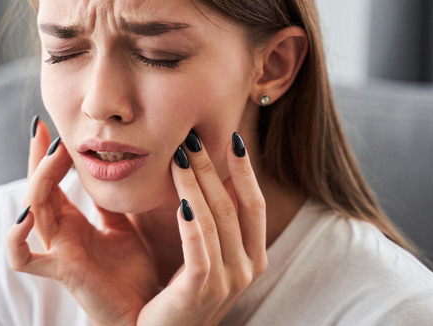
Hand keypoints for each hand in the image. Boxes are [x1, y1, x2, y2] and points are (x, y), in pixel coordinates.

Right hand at [7, 120, 158, 324]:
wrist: (145, 313)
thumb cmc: (133, 273)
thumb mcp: (124, 225)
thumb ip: (112, 201)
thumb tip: (117, 163)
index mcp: (72, 223)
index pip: (51, 181)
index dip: (46, 155)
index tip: (48, 125)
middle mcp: (59, 235)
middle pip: (37, 189)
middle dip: (38, 159)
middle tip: (44, 130)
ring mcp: (57, 251)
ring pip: (32, 210)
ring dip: (39, 180)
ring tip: (53, 156)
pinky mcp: (61, 271)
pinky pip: (24, 258)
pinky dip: (16, 239)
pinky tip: (26, 216)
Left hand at [137, 131, 267, 325]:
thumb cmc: (179, 295)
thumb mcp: (203, 255)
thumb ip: (205, 220)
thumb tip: (196, 173)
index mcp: (252, 257)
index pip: (254, 203)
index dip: (246, 170)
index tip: (233, 137)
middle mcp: (246, 268)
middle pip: (233, 205)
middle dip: (213, 167)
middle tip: (194, 136)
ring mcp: (227, 282)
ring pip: (215, 219)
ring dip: (196, 183)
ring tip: (179, 156)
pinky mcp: (201, 291)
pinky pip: (199, 249)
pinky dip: (191, 221)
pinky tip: (180, 199)